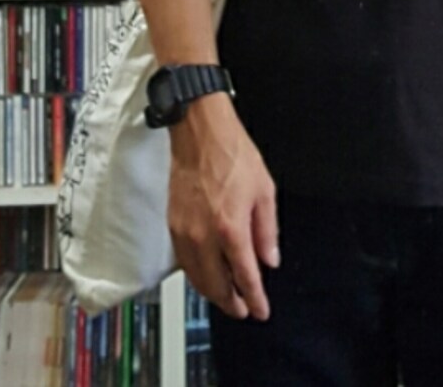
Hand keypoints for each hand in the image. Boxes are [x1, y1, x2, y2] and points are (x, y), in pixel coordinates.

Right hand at [168, 94, 278, 320]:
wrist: (200, 132)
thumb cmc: (232, 153)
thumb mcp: (264, 190)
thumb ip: (267, 231)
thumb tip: (269, 259)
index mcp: (231, 228)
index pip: (245, 276)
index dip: (255, 298)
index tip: (261, 309)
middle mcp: (204, 236)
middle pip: (217, 286)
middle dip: (232, 303)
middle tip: (244, 309)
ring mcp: (185, 232)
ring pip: (197, 279)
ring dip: (213, 293)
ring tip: (227, 297)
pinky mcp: (173, 225)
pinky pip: (184, 262)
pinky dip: (197, 275)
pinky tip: (207, 274)